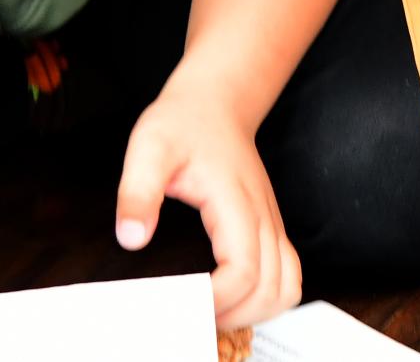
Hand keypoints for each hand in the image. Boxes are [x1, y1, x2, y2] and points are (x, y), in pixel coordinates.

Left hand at [117, 70, 300, 331]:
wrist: (216, 101)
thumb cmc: (184, 122)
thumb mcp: (149, 147)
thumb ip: (139, 192)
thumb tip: (133, 239)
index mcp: (236, 202)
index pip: (243, 270)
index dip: (217, 300)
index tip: (180, 307)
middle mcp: (263, 218)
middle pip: (271, 290)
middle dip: (233, 316)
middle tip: (189, 318)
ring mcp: (271, 224)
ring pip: (287, 288)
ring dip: (254, 312)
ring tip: (211, 314)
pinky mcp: (270, 228)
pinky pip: (286, 276)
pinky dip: (265, 299)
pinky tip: (230, 299)